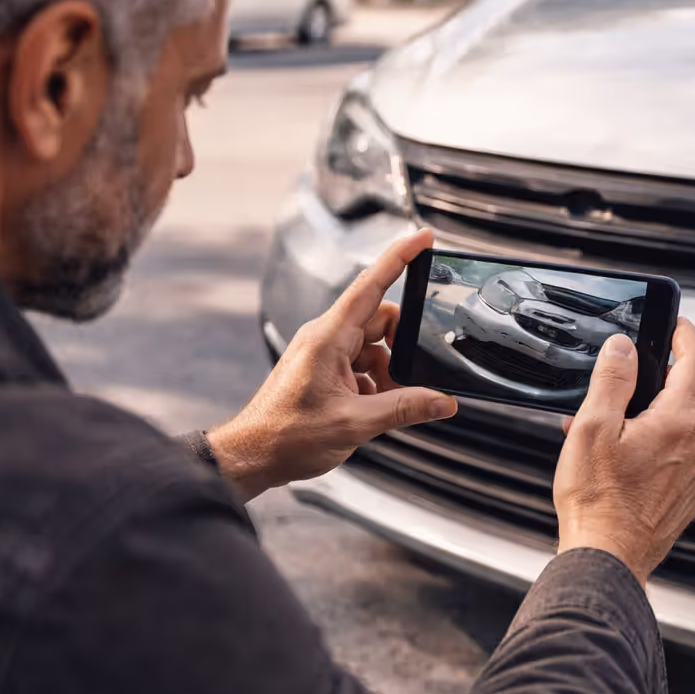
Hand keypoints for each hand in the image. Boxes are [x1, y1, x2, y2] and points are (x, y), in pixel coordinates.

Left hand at [207, 230, 457, 501]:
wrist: (252, 456)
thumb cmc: (286, 436)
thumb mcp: (355, 423)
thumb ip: (404, 409)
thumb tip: (442, 401)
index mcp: (328, 338)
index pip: (372, 285)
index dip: (400, 257)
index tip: (424, 238)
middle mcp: (324, 338)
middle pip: (380, 320)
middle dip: (402, 345)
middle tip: (409, 378)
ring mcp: (322, 353)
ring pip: (373, 346)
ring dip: (388, 371)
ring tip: (381, 404)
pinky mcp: (322, 370)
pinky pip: (360, 364)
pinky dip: (374, 383)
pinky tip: (370, 409)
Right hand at [554, 319, 694, 585]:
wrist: (606, 559)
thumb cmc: (597, 502)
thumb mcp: (592, 428)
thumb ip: (612, 381)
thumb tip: (623, 348)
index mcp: (679, 424)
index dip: (687, 336)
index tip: (675, 324)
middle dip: (672, 373)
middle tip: (640, 367)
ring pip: (688, 424)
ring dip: (662, 409)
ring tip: (618, 416)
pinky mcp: (687, 495)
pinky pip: (681, 454)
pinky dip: (660, 440)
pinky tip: (625, 451)